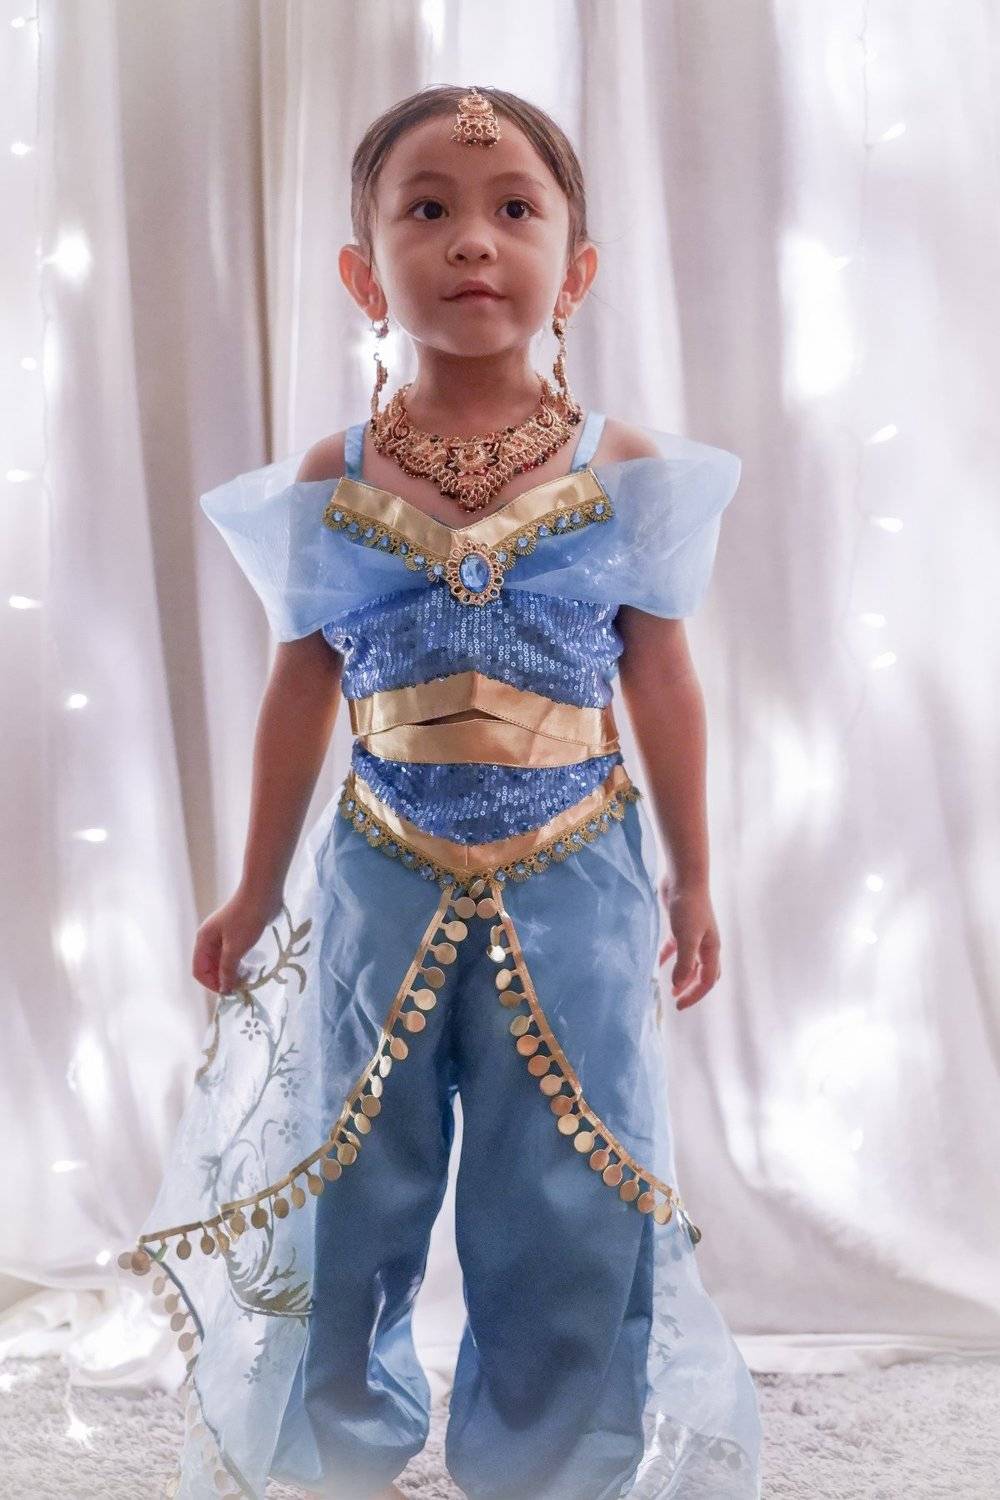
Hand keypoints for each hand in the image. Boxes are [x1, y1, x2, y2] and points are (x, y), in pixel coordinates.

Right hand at [192, 886, 284, 995]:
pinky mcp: (237, 932)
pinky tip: (250, 968)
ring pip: (222, 960)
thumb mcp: (235, 948)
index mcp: (203, 940)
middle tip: (239, 989)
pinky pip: (233, 953)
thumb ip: (227, 970)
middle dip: (222, 979)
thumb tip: (224, 989)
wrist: (262, 893)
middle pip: (210, 966)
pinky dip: (239, 963)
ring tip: (246, 981)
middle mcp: (210, 938)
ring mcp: (223, 935)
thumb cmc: (246, 919)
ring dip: (231, 972)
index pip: (199, 970)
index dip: (211, 984)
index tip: (229, 992)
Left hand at [657, 875, 720, 1010]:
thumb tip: (678, 985)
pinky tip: (659, 963)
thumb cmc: (689, 907)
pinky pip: (677, 948)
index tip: (679, 1006)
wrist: (684, 879)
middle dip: (692, 989)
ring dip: (682, 976)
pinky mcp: (681, 926)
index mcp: (711, 950)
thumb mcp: (686, 938)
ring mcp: (694, 935)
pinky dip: (670, 958)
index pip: (707, 980)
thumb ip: (683, 963)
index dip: (694, 995)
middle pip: (703, 974)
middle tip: (677, 1001)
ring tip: (670, 988)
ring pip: (691, 962)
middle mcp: (706, 945)